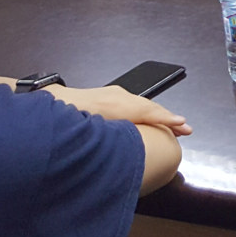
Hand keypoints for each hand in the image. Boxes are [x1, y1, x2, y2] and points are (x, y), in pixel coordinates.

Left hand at [52, 85, 192, 136]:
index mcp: (116, 104)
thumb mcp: (92, 129)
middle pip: (148, 107)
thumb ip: (115, 134)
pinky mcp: (108, 96)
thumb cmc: (68, 117)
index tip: (184, 126)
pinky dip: (145, 111)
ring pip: (142, 105)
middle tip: (185, 128)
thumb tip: (134, 141)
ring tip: (173, 124)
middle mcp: (118, 96)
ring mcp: (113, 94)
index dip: (167, 119)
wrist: (50, 103)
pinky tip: (147, 118)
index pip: (148, 111)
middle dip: (168, 118)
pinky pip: (133, 103)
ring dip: (158, 114)